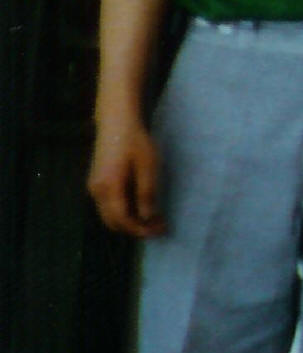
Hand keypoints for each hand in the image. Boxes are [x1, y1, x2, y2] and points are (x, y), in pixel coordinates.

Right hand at [87, 117, 164, 238]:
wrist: (116, 121)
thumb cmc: (135, 141)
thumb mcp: (147, 165)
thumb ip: (146, 193)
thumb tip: (148, 218)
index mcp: (108, 187)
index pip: (122, 219)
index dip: (140, 229)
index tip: (159, 230)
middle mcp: (96, 191)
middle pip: (113, 222)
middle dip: (135, 228)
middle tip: (158, 227)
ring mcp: (94, 187)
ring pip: (109, 215)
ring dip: (129, 221)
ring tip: (153, 218)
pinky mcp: (96, 182)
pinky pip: (107, 206)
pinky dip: (123, 211)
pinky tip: (140, 206)